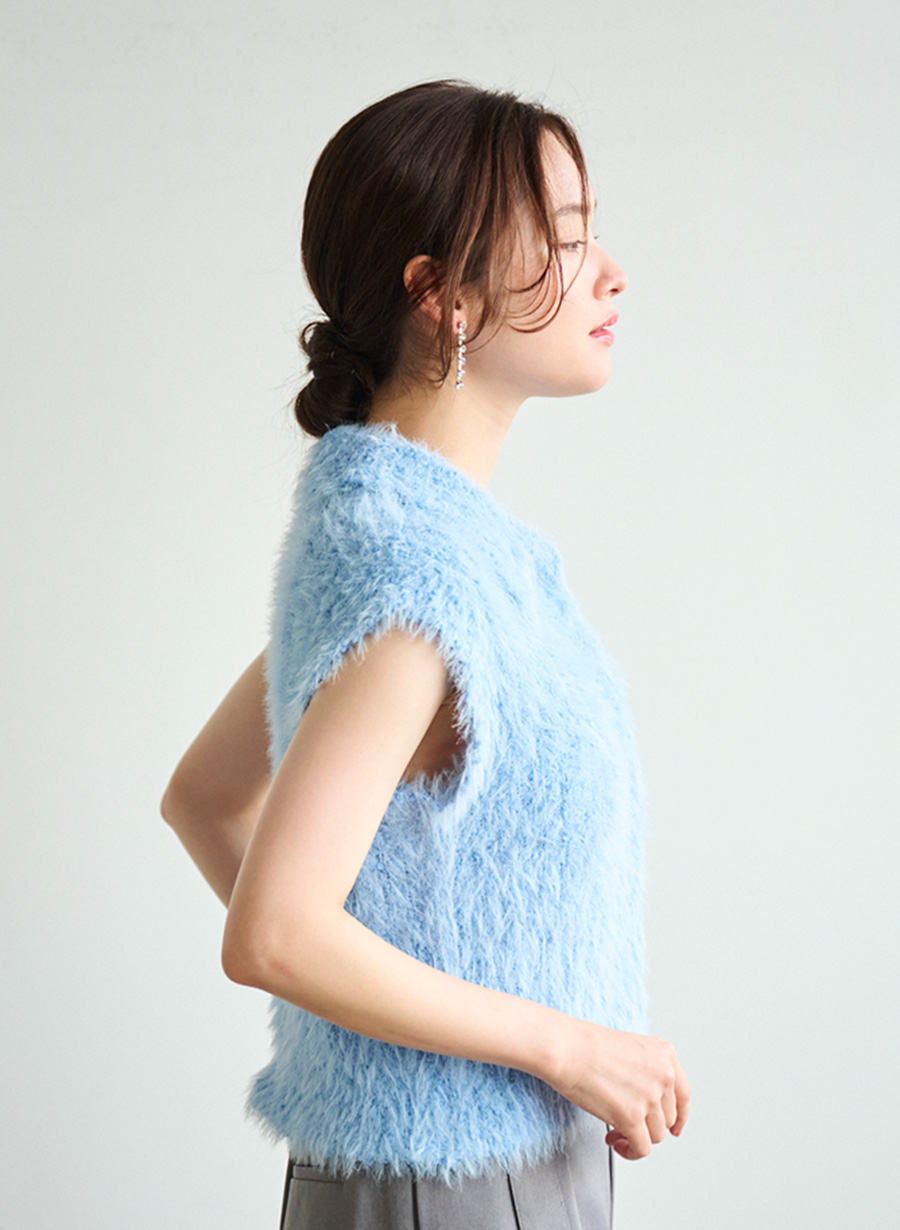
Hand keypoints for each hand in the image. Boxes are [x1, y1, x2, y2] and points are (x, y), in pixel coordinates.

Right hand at [546, 1018, 690, 1159]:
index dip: (679, 1116)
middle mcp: (664, 1074)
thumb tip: (650, 1105)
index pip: (683, 1095)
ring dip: (636, 1138)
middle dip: (647, 1125)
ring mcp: (650, 1096)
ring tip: (615, 1131)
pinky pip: (642, 1148)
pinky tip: (615, 1142)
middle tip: (625, 1125)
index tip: (674, 1128)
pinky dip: (630, 1152)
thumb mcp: (631, 1048)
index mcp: (665, 1054)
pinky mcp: (632, 1116)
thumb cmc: (585, 1045)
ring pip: (656, 1135)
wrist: (565, 1047)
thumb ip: (648, 1071)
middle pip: (667, 1118)